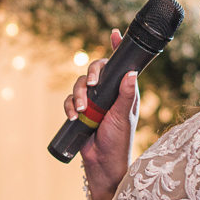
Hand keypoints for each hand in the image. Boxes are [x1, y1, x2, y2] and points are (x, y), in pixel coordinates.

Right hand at [63, 29, 139, 199]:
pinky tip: (72, 116)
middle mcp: (108, 94)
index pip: (120, 66)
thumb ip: (127, 94)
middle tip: (92, 84)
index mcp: (123, 91)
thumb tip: (131, 72)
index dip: (117, 49)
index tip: (114, 34)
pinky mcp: (79, 113)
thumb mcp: (124, 116)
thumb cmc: (119, 142)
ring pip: (79, 84)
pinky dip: (68, 106)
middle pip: (95, 70)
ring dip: (78, 94)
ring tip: (81, 110)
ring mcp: (93, 103)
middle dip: (91, 74)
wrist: (103, 165)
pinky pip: (69, 101)